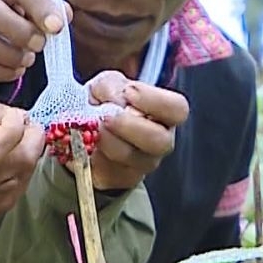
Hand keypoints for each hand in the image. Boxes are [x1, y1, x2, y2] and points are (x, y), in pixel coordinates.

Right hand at [0, 0, 70, 83]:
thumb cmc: (16, 12)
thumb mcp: (34, 4)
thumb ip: (51, 8)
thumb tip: (63, 16)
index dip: (40, 7)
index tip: (57, 27)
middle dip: (20, 32)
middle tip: (40, 45)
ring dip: (10, 55)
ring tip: (28, 60)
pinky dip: (1, 72)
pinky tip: (16, 70)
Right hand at [0, 101, 44, 253]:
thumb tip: (14, 114)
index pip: (11, 132)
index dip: (13, 117)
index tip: (3, 115)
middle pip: (31, 147)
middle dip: (26, 129)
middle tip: (8, 126)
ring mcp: (0, 194)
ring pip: (34, 159)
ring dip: (25, 146)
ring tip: (3, 144)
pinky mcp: (8, 203)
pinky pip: (28, 174)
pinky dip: (20, 163)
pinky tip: (0, 163)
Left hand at [79, 71, 189, 191]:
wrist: (85, 126)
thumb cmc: (106, 101)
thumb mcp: (107, 84)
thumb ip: (112, 87)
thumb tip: (117, 101)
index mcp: (165, 114)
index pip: (177, 109)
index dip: (154, 100)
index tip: (128, 92)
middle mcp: (161, 141)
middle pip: (160, 141)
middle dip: (130, 126)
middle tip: (106, 116)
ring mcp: (144, 164)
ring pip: (133, 158)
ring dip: (109, 141)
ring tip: (94, 128)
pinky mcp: (121, 179)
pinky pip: (111, 173)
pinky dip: (95, 157)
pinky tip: (89, 145)